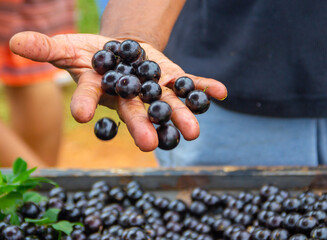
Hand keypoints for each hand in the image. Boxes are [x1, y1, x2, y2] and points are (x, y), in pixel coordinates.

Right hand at [9, 31, 226, 150]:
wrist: (121, 52)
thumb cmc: (91, 54)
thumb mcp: (68, 47)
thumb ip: (47, 48)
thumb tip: (13, 41)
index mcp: (102, 89)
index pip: (91, 96)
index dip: (85, 103)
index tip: (80, 115)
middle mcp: (128, 95)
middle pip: (135, 111)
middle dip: (142, 126)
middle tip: (150, 143)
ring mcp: (153, 89)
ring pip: (167, 104)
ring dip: (180, 116)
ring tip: (193, 131)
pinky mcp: (172, 79)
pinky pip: (190, 84)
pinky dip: (205, 88)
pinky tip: (221, 92)